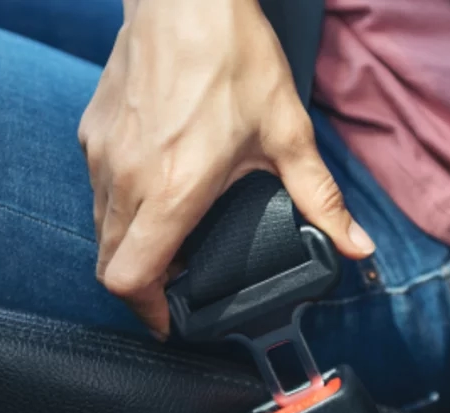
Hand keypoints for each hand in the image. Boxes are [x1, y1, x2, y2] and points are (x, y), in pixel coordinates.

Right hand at [78, 0, 374, 338]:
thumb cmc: (231, 56)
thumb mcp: (286, 133)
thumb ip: (320, 198)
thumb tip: (357, 245)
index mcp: (172, 190)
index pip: (130, 278)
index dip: (146, 313)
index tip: (171, 319)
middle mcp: (125, 179)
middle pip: (109, 263)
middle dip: (141, 286)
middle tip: (178, 286)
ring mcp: (102, 155)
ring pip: (100, 229)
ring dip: (130, 248)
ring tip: (171, 240)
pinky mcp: (92, 132)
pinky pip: (96, 190)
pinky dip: (120, 209)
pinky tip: (156, 191)